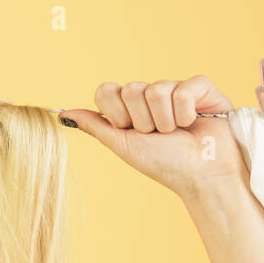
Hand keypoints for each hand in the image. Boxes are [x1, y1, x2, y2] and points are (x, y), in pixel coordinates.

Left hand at [59, 76, 246, 199]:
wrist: (201, 176)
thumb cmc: (165, 164)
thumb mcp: (123, 146)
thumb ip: (96, 126)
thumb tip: (62, 113)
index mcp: (131, 108)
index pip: (107, 90)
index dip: (116, 114)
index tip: (130, 131)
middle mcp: (151, 95)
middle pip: (130, 90)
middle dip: (143, 120)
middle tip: (159, 135)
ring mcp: (175, 88)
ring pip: (156, 89)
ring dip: (165, 120)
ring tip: (178, 132)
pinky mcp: (201, 86)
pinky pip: (183, 88)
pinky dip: (187, 112)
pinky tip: (195, 122)